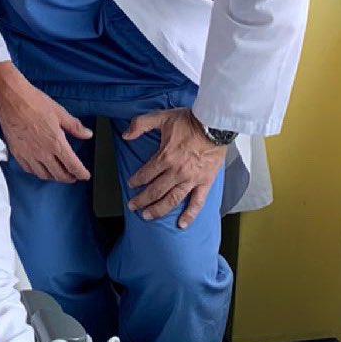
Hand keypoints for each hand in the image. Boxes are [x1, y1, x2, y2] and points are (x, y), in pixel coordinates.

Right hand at [0, 62, 92, 181]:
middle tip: (73, 176)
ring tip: (57, 174)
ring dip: (53, 177)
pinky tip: (39, 168)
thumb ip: (74, 126)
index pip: (73, 165)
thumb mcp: (59, 112)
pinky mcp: (16, 152)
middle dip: (69, 177)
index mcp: (56, 142)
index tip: (85, 175)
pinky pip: (28, 169)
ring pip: (43, 175)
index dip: (81, 173)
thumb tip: (87, 134)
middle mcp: (42, 152)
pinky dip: (36, 172)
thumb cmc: (33, 101)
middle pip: (59, 174)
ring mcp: (28, 154)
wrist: (10, 97)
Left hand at [125, 108, 225, 227]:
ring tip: (147, 216)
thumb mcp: (161, 117)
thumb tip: (125, 135)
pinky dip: (189, 215)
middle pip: (155, 190)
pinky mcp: (205, 183)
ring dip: (158, 210)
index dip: (136, 180)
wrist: (214, 125)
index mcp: (165, 157)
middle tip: (133, 206)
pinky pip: (197, 202)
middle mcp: (177, 171)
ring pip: (172, 200)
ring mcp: (191, 179)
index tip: (131, 184)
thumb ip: (140, 124)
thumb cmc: (189, 121)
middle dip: (142, 200)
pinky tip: (181, 224)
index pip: (146, 174)